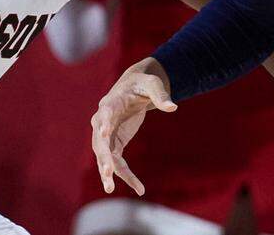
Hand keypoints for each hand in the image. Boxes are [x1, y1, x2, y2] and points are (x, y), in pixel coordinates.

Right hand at [90, 59, 176, 195]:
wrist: (135, 87)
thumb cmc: (143, 83)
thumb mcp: (153, 84)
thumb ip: (161, 95)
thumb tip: (173, 107)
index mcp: (111, 102)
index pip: (105, 113)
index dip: (104, 123)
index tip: (103, 133)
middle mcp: (103, 120)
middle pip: (100, 140)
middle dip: (103, 157)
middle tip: (107, 172)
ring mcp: (106, 134)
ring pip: (105, 155)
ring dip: (107, 172)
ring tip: (110, 189)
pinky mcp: (114, 143)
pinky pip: (116, 161)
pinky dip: (124, 174)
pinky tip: (137, 187)